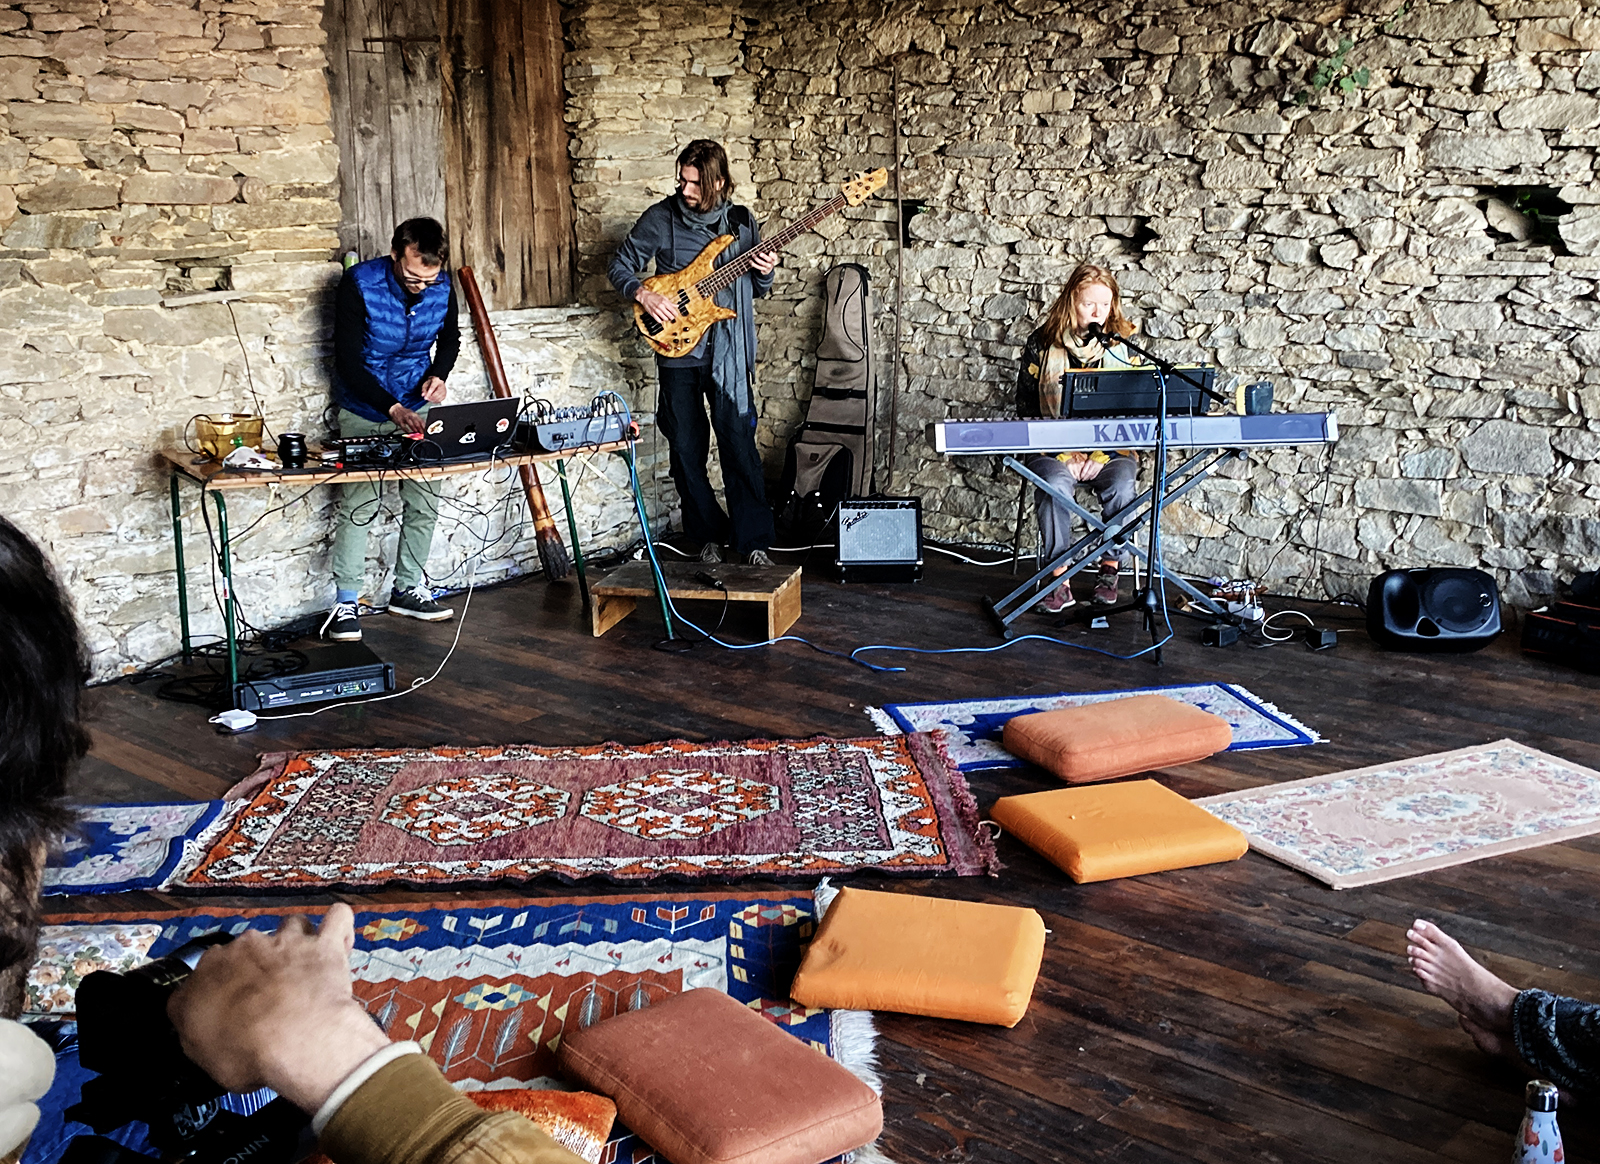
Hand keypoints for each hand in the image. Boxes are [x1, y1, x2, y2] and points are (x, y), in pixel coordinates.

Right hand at [166, 904, 388, 1114]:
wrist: (295, 1039)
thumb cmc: (243, 1051)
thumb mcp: (196, 1048)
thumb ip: (192, 1023)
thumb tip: (193, 1015)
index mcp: (210, 969)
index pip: (208, 968)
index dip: (221, 987)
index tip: (230, 1006)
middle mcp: (246, 947)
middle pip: (250, 948)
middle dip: (258, 967)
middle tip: (269, 997)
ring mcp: (288, 941)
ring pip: (291, 928)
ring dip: (296, 943)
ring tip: (304, 968)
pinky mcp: (325, 945)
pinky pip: (336, 919)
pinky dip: (337, 926)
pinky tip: (338, 938)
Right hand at [388, 403, 424, 433]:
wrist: (395, 409)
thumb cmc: (405, 413)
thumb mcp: (412, 414)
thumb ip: (418, 420)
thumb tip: (424, 426)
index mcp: (414, 414)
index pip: (421, 421)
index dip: (424, 427)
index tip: (426, 431)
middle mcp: (410, 416)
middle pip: (417, 423)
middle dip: (420, 429)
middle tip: (422, 434)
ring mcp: (405, 418)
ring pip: (411, 424)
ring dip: (415, 430)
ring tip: (417, 434)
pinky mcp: (400, 421)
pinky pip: (404, 427)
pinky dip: (407, 431)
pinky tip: (409, 433)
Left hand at [418, 376, 446, 403]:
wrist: (438, 381)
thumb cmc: (431, 382)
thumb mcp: (426, 383)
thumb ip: (424, 389)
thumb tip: (423, 395)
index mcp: (436, 380)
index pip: (432, 387)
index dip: (429, 393)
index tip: (425, 397)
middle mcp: (442, 385)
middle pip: (437, 393)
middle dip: (431, 397)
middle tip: (426, 398)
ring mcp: (444, 390)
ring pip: (439, 397)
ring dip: (433, 399)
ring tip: (429, 399)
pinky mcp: (445, 394)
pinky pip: (440, 400)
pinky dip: (436, 401)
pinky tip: (433, 400)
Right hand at [634, 286, 677, 323]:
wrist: (645, 296)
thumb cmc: (654, 296)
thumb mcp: (663, 297)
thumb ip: (670, 303)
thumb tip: (677, 306)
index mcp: (664, 302)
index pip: (672, 310)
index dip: (675, 314)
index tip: (676, 315)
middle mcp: (661, 306)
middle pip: (669, 315)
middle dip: (672, 317)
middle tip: (672, 317)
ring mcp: (656, 310)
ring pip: (665, 319)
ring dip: (666, 319)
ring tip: (666, 318)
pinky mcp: (652, 313)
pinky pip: (658, 320)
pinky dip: (661, 321)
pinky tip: (661, 319)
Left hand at [749, 248, 777, 275]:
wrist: (768, 267)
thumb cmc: (767, 257)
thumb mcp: (769, 253)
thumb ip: (767, 248)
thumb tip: (762, 240)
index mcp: (774, 258)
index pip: (774, 256)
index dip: (772, 255)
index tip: (770, 252)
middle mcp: (772, 263)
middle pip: (768, 260)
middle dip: (764, 256)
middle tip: (760, 253)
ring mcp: (768, 267)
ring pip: (762, 263)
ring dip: (757, 259)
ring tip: (753, 255)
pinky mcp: (764, 270)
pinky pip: (758, 267)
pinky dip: (754, 264)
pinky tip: (750, 261)